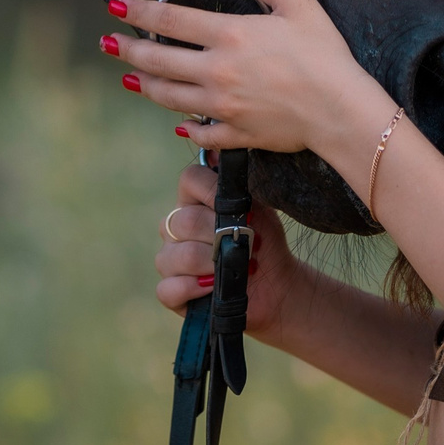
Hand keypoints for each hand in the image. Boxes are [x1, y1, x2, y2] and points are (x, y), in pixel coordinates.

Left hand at [107, 0, 396, 162]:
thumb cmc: (325, 54)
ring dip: (145, 85)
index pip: (170, 18)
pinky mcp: (235, 134)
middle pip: (158, 60)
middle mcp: (216, 71)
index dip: (138, 11)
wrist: (340, 110)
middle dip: (127, 50)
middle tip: (106, 44)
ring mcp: (222, 106)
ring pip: (169, 97)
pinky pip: (200, 133)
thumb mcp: (299, 3)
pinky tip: (177, 124)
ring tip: (129, 78)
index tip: (115, 7)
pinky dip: (185, 128)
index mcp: (229, 35)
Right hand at [154, 159, 306, 334]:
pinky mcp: (171, 292)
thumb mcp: (256, 207)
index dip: (213, 193)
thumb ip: (236, 183)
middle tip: (242, 243)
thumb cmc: (263, 241)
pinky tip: (211, 286)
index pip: (188, 179)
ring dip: (207, 263)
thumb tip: (219, 152)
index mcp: (194, 200)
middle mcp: (175, 227)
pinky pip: (166, 288)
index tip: (242, 210)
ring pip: (171, 256)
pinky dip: (190, 288)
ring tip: (231, 267)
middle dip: (216, 234)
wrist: (276, 283)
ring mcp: (170, 260)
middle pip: (182, 220)